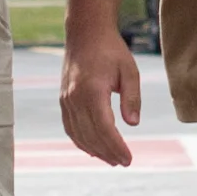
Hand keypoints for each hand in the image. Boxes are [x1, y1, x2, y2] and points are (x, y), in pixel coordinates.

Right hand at [60, 26, 144, 166]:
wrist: (85, 33)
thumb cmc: (111, 50)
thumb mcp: (129, 71)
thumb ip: (132, 98)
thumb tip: (133, 124)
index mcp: (92, 91)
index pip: (105, 128)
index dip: (116, 147)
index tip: (128, 159)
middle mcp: (75, 98)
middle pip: (91, 135)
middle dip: (108, 152)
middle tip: (124, 162)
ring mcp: (66, 100)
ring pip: (79, 135)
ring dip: (95, 150)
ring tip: (111, 160)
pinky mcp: (63, 100)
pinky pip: (70, 127)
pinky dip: (81, 141)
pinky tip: (93, 150)